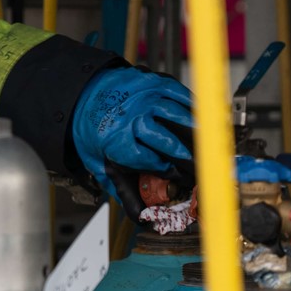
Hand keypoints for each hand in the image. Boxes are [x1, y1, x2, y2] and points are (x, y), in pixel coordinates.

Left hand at [72, 67, 194, 213]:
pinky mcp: (150, 81)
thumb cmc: (90, 127)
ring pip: (174, 113)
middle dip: (183, 153)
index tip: (172, 173)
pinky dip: (191, 102)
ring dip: (193, 127)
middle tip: (196, 162)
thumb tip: (135, 210)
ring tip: (208, 140)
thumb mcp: (93, 158)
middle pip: (164, 138)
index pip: (145, 158)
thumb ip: (113, 182)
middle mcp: (130, 116)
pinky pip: (176, 91)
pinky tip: (200, 113)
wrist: (81, 92)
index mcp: (114, 138)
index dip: (162, 168)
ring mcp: (142, 96)